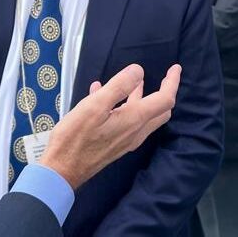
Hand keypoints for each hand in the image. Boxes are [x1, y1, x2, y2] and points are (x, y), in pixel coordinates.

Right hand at [38, 63, 180, 189]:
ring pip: (143, 116)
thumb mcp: (94, 106)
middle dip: (164, 92)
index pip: (164, 100)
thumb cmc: (76, 137)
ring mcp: (126, 140)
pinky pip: (127, 121)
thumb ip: (118, 87)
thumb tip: (138, 71)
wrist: (62, 169)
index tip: (174, 68)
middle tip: (163, 77)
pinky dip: (123, 106)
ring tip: (133, 81)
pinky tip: (103, 95)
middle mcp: (135, 132)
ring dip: (142, 97)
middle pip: (160, 111)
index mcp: (134, 120)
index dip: (172, 82)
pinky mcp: (115, 144)